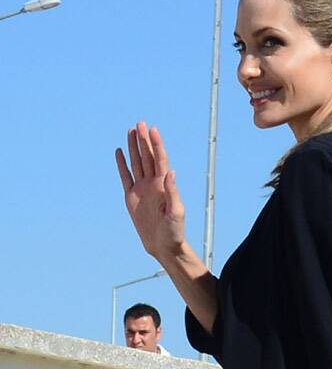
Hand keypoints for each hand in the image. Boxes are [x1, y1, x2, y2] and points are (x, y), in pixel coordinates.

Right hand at [115, 121, 184, 259]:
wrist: (163, 246)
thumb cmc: (174, 231)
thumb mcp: (176, 212)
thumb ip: (173, 192)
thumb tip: (170, 172)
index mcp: (164, 185)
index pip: (160, 160)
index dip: (157, 144)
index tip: (153, 129)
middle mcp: (153, 184)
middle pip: (147, 157)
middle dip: (144, 140)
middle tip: (140, 122)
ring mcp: (142, 189)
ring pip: (136, 163)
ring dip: (133, 147)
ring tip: (131, 131)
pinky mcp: (131, 197)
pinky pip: (125, 177)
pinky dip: (122, 164)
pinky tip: (120, 152)